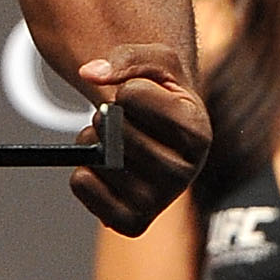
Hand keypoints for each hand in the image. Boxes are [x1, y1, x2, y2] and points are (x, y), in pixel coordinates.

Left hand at [75, 48, 209, 235]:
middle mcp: (185, 173)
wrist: (162, 138)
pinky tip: (106, 170)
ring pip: (97, 157)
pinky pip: (82, 185)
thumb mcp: (157, 62)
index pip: (130, 96)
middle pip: (113, 130)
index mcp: (198, 132)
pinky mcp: (132, 222)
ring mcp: (159, 202)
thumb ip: (127, 57)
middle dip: (106, 117)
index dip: (126, 90)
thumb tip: (89, 74)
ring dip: (92, 142)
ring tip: (115, 144)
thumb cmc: (162, 96)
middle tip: (122, 122)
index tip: (141, 99)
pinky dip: (83, 171)